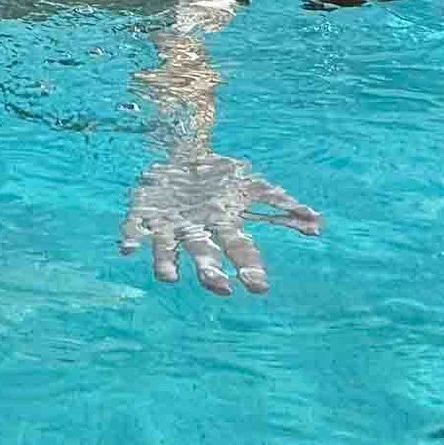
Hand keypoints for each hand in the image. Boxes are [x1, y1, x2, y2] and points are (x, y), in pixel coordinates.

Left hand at [121, 150, 319, 294]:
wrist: (180, 155)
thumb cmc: (219, 178)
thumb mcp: (252, 184)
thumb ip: (282, 204)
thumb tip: (318, 222)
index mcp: (222, 225)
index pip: (239, 249)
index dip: (248, 267)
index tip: (259, 288)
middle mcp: (194, 230)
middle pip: (203, 254)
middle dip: (211, 272)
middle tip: (220, 289)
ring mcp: (167, 225)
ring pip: (166, 249)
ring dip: (166, 263)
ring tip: (169, 278)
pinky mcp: (142, 214)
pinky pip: (133, 229)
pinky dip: (129, 240)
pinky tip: (126, 250)